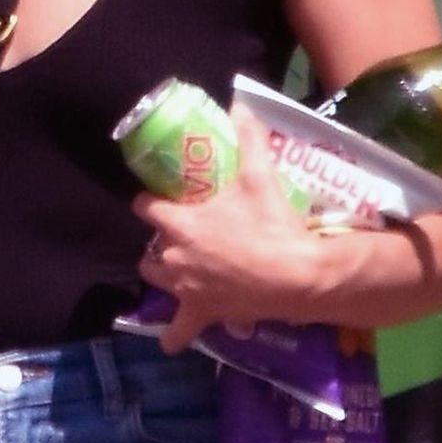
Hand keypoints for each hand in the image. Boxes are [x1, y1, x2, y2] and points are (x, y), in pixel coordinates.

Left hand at [132, 104, 318, 355]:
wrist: (297, 274)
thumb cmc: (272, 225)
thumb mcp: (260, 176)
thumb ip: (248, 139)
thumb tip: (240, 104)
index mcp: (179, 223)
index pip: (144, 207)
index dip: (151, 201)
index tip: (163, 198)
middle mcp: (173, 257)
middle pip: (147, 247)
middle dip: (159, 240)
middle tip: (183, 233)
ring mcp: (185, 288)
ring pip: (155, 280)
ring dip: (163, 273)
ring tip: (180, 267)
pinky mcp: (201, 313)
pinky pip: (178, 332)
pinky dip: (175, 335)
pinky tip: (173, 339)